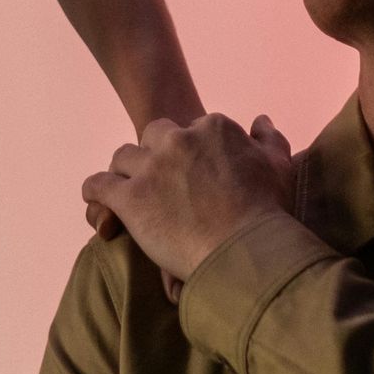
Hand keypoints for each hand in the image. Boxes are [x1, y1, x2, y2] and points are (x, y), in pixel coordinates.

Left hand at [81, 113, 294, 290]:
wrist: (246, 253)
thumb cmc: (267, 212)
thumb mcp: (278, 165)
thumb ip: (268, 138)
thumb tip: (260, 120)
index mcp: (212, 128)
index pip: (192, 129)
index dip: (192, 151)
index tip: (195, 172)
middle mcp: (178, 140)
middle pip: (154, 136)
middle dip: (155, 154)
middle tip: (162, 181)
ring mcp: (151, 168)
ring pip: (123, 157)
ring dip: (126, 171)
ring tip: (130, 190)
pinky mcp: (130, 198)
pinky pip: (99, 185)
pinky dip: (95, 191)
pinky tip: (98, 199)